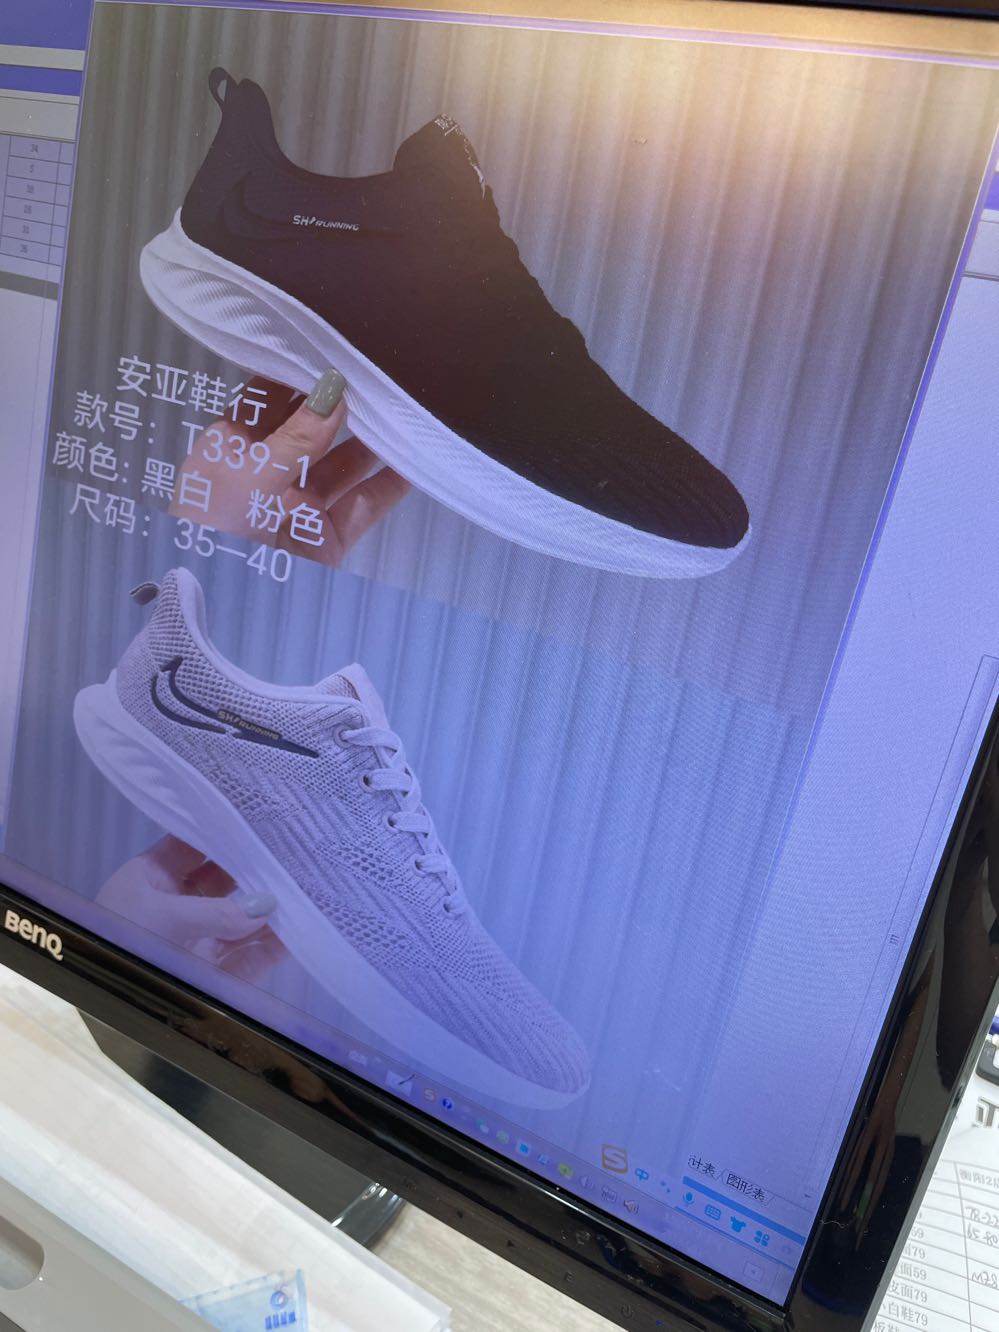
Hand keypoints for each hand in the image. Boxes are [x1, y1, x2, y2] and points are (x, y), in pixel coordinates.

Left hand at [96, 835, 286, 981]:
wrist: (103, 1005)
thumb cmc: (120, 943)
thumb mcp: (162, 917)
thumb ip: (217, 911)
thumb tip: (269, 905)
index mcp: (149, 880)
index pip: (190, 846)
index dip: (221, 831)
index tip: (258, 818)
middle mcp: (176, 906)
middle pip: (223, 881)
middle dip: (255, 869)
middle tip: (292, 853)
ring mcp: (196, 942)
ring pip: (240, 920)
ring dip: (268, 910)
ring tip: (304, 891)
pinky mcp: (212, 977)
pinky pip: (248, 958)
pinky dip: (272, 948)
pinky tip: (297, 932)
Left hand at [170, 371, 409, 564]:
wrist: (214, 614)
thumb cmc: (210, 537)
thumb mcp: (245, 477)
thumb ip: (294, 437)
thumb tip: (332, 390)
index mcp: (232, 447)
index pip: (271, 397)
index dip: (304, 374)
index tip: (340, 348)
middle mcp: (268, 471)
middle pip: (314, 428)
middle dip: (346, 403)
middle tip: (384, 372)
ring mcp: (299, 505)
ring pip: (345, 464)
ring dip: (375, 439)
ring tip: (408, 407)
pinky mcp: (327, 539)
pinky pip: (363, 505)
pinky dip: (390, 484)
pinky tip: (415, 459)